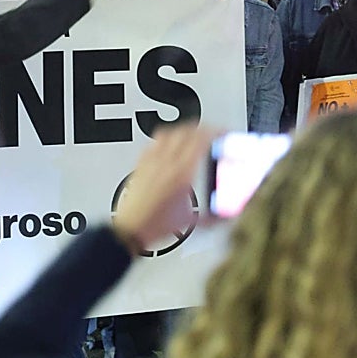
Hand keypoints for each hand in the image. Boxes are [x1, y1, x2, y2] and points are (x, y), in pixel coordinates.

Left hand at [111, 125, 210, 254]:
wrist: (130, 229)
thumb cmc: (155, 226)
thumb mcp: (191, 221)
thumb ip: (212, 217)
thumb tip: (226, 217)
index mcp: (181, 173)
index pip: (200, 140)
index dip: (214, 132)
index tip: (222, 132)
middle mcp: (165, 162)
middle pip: (185, 131)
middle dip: (201, 128)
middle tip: (210, 132)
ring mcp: (151, 161)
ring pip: (168, 132)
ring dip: (182, 130)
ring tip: (190, 134)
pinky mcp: (140, 163)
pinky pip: (153, 142)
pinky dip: (165, 138)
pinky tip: (168, 146)